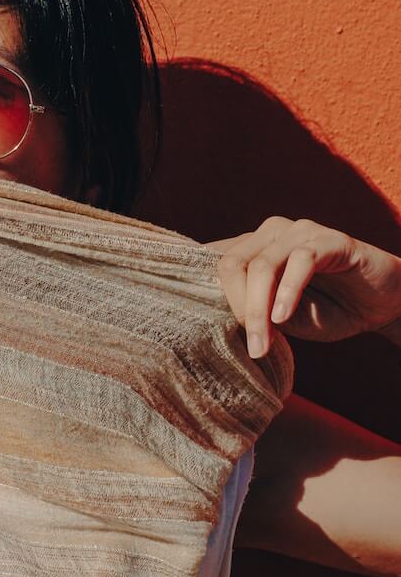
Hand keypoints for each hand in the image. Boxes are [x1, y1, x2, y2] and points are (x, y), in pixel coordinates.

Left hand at [202, 217, 400, 358]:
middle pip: (231, 263)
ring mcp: (299, 231)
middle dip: (234, 307)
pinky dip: (288, 292)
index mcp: (252, 248)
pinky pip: (301, 261)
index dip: (201, 289)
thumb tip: (216, 320)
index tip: (195, 325)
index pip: (213, 260)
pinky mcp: (330, 240)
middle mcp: (270, 233)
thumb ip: (252, 312)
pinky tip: (285, 318)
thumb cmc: (328, 310)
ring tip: (263, 344)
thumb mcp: (282, 318)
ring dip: (258, 309)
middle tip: (249, 345)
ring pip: (262, 265)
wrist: (383, 305)